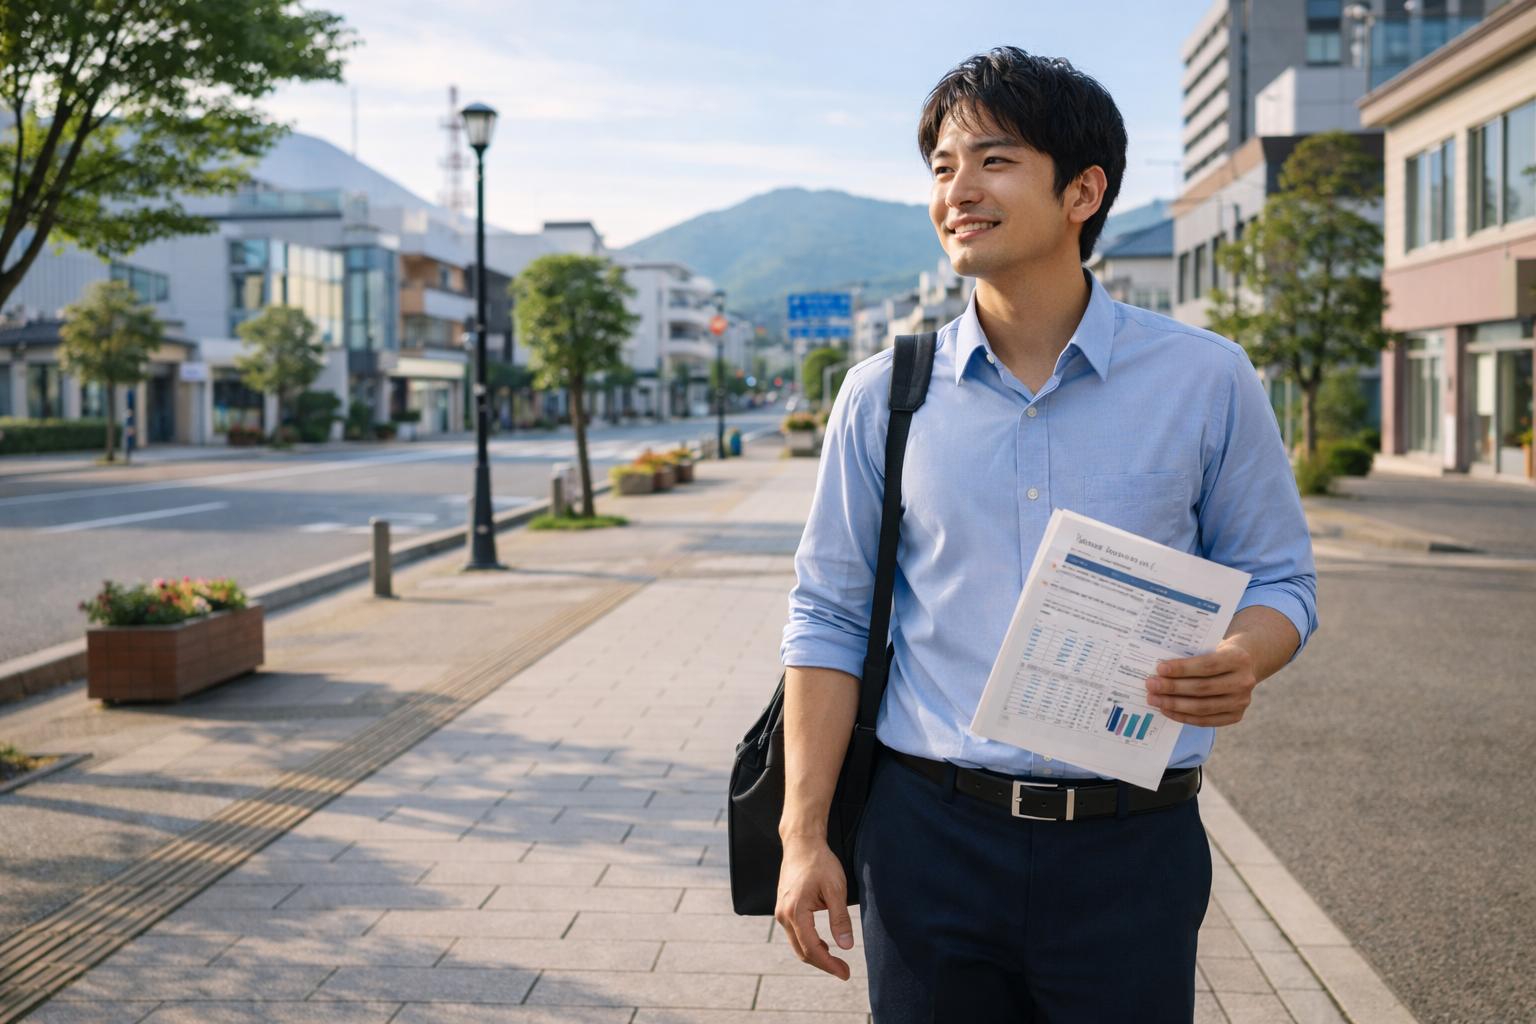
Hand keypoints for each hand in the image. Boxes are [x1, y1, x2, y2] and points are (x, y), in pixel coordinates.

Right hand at [774, 835, 854, 979]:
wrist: (801, 843)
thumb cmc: (820, 862)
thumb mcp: (836, 889)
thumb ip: (840, 919)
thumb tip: (846, 946)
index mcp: (795, 911)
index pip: (811, 948)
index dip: (829, 964)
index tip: (845, 972)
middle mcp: (783, 914)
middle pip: (802, 951)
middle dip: (823, 964)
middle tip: (844, 971)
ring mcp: (780, 911)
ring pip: (797, 944)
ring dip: (816, 955)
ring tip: (837, 961)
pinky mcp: (783, 908)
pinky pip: (795, 934)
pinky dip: (809, 943)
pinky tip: (824, 945)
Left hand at [1144, 637, 1257, 726]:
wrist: (1242, 665)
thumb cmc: (1217, 652)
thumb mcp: (1209, 645)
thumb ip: (1191, 653)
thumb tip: (1159, 668)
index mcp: (1238, 658)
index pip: (1207, 665)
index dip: (1182, 669)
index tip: (1160, 669)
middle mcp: (1244, 681)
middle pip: (1202, 688)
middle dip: (1173, 687)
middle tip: (1151, 685)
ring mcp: (1241, 701)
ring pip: (1202, 707)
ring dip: (1174, 704)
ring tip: (1154, 699)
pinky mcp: (1236, 716)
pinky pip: (1205, 721)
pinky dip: (1183, 716)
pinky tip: (1166, 710)